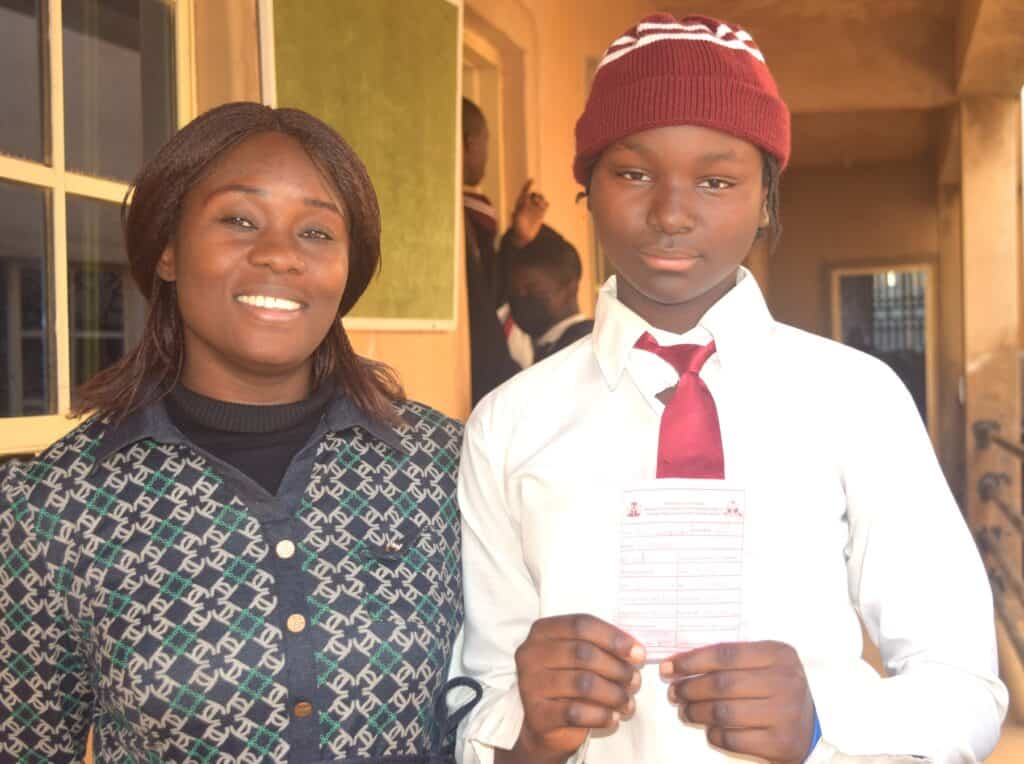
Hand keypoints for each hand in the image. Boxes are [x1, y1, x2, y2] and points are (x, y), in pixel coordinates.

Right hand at [500, 614, 645, 763]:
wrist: (541, 724)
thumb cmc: (566, 683)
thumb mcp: (577, 657)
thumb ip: (600, 647)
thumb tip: (636, 652)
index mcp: (542, 631)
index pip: (581, 624)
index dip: (613, 637)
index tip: (638, 652)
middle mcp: (530, 654)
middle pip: (583, 653)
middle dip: (617, 667)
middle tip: (635, 680)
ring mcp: (530, 684)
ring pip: (583, 684)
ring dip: (614, 694)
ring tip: (627, 702)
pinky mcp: (537, 715)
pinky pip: (576, 713)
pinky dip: (601, 716)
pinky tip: (613, 718)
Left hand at [510, 178, 547, 246]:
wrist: (522, 237)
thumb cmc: (516, 228)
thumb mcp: (517, 217)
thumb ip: (521, 208)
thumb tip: (525, 198)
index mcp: (520, 203)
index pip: (524, 191)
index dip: (528, 185)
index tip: (532, 180)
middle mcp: (528, 205)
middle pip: (534, 194)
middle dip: (536, 195)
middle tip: (536, 202)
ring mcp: (534, 209)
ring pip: (540, 199)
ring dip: (542, 199)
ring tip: (540, 205)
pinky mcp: (540, 214)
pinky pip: (545, 205)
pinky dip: (546, 204)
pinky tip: (544, 207)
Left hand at [662, 641, 814, 763]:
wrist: (809, 732)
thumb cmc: (777, 691)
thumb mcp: (764, 664)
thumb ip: (731, 659)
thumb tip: (680, 662)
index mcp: (779, 654)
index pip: (725, 654)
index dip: (692, 661)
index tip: (669, 667)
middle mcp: (785, 681)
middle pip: (722, 684)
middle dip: (689, 688)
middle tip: (673, 692)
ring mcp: (785, 713)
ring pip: (723, 712)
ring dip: (695, 712)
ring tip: (684, 710)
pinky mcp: (780, 742)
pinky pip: (732, 738)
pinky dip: (713, 734)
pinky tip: (708, 729)